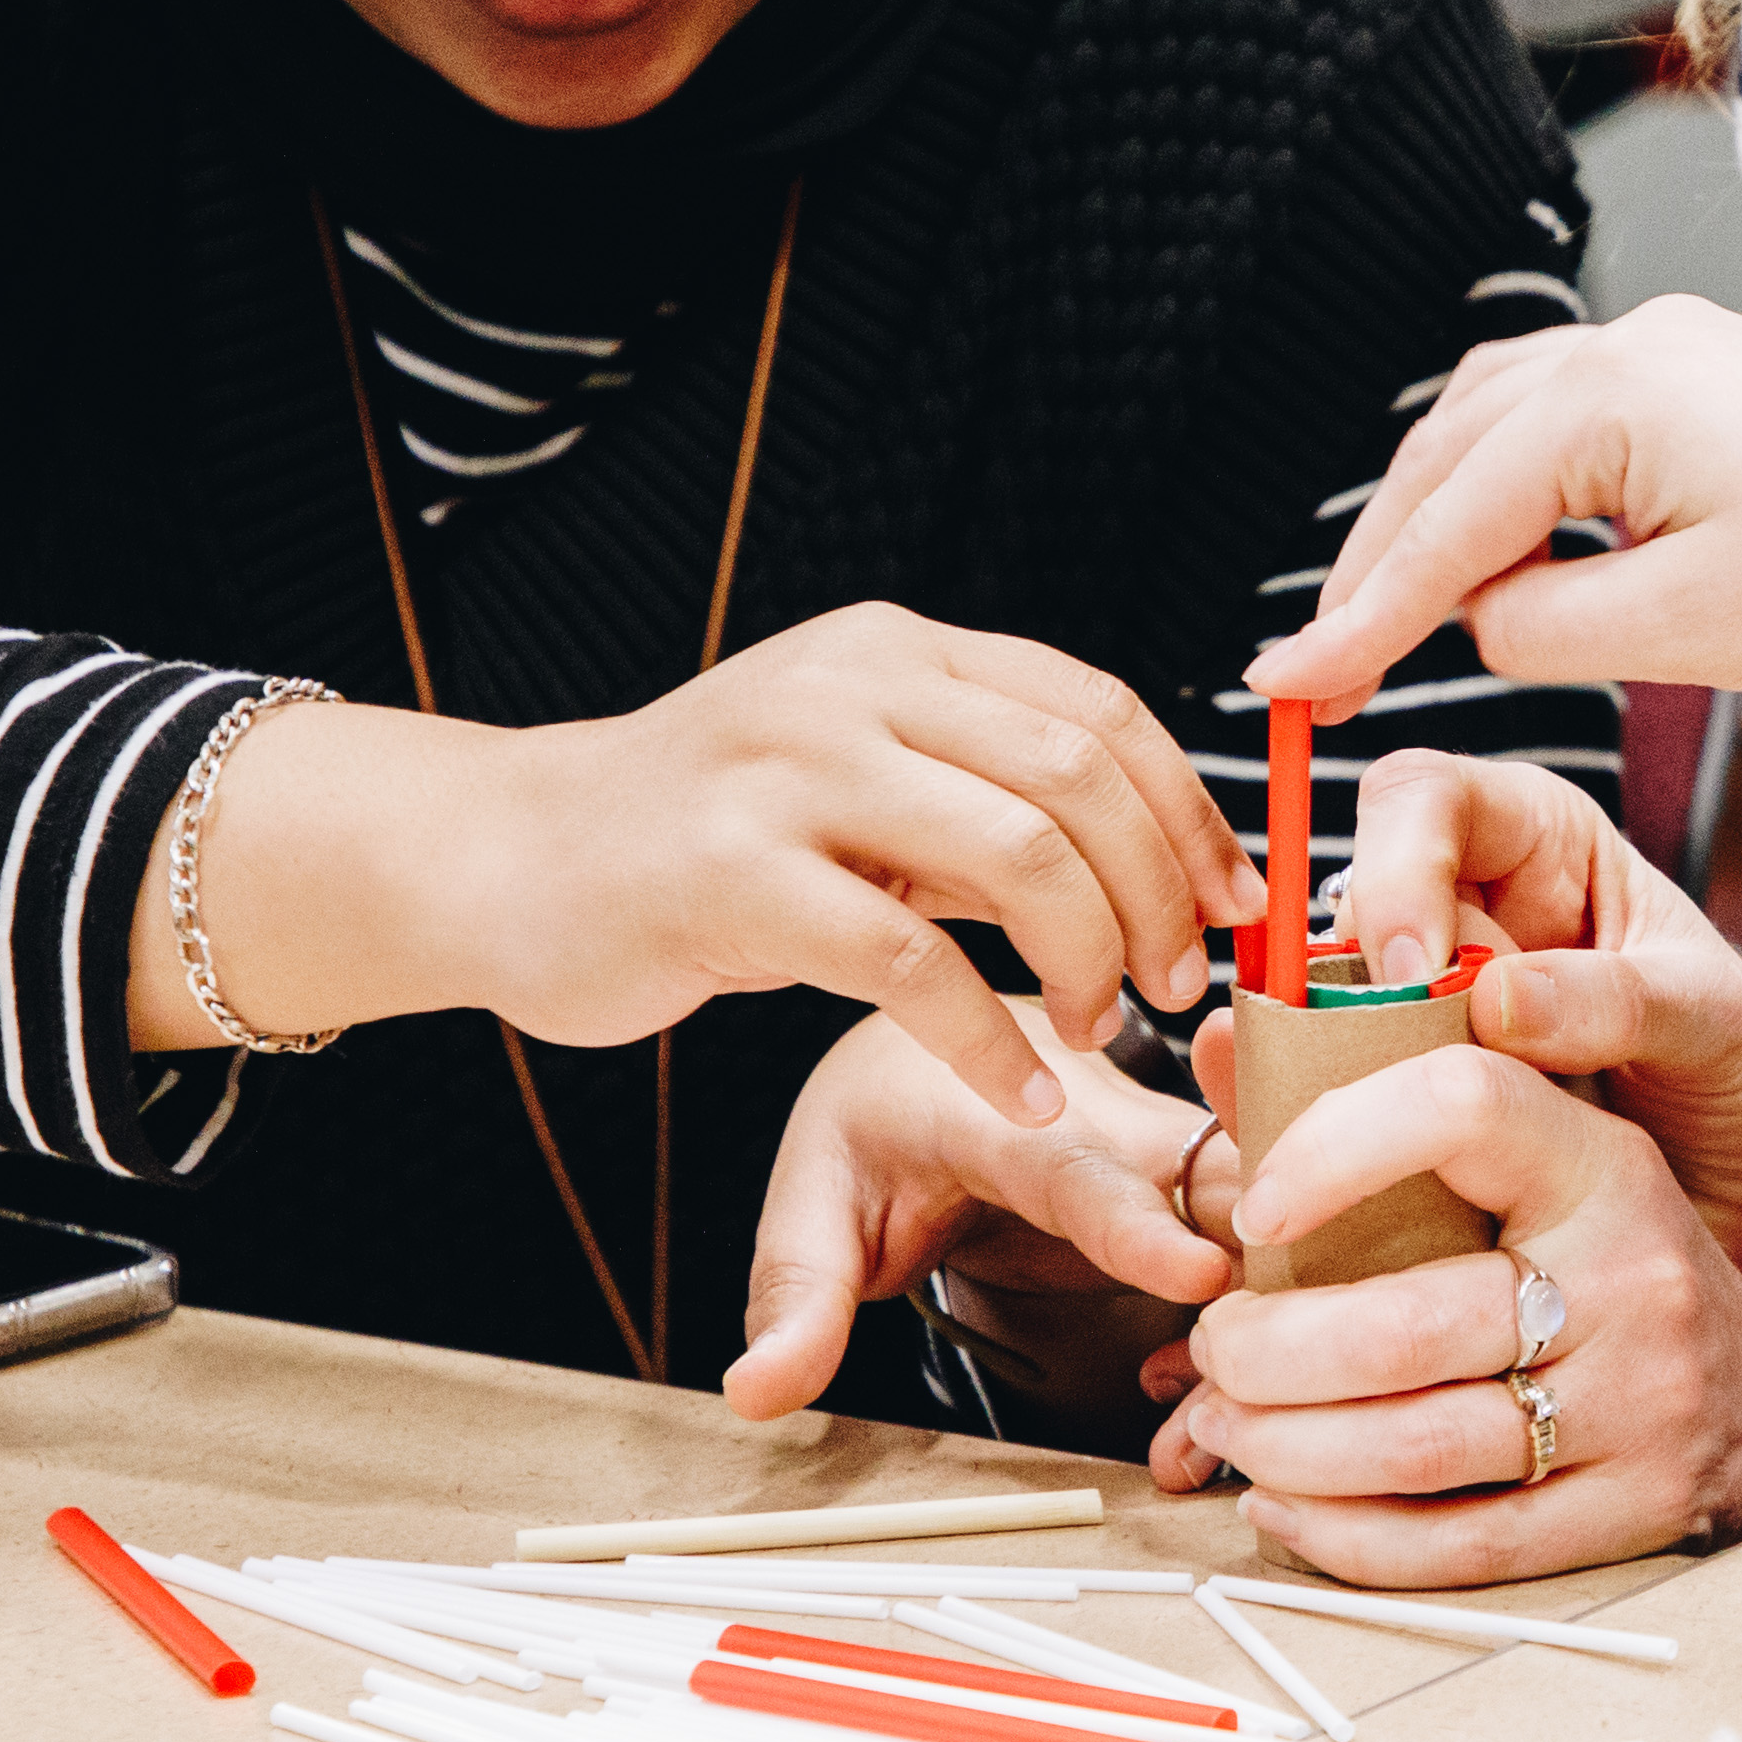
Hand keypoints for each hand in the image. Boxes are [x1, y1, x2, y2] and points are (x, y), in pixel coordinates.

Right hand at [131, 602, 1251, 1118]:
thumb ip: (987, 803)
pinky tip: (1019, 1090)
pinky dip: (990, 1039)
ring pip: (1017, 851)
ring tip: (1100, 1030)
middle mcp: (850, 686)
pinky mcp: (730, 875)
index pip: (1097, 709)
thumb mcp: (860, 784)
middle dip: (1158, 892)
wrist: (504, 854)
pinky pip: (909, 962)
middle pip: (1076, 776)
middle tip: (1178, 983)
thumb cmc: (706, 842)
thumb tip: (1166, 866)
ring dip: (1092, 959)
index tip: (1237, 906)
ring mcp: (785, 772)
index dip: (1189, 813)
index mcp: (899, 652)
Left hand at [723, 1007, 1231, 1421]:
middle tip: (1232, 1399)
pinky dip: (1254, 1320)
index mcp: (1005, 1110)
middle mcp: (1109, 1118)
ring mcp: (1167, 1147)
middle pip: (1217, 1187)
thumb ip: (798, 1296)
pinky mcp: (1200, 1183)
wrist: (943, 1048)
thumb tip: (757, 1392)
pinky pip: (1260, 1242)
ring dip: (1258, 1320)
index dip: (1142, 1226)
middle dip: (1245, 1290)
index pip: (1083, 1167)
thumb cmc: (881, 1119)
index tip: (1196, 1277)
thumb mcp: (814, 1200)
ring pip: (1261, 1217)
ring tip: (1204, 1431)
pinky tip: (1198, 1395)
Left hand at [1147, 1038, 1741, 1585]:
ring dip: (1283, 1444)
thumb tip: (1216, 1048)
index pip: (1465, 1107)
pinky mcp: (1626, 1516)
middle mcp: (1632, 1279)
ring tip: (1226, 1421)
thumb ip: (1395, 1112)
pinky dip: (1342, 1535)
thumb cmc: (1619, 1266)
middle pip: (1408, 1323)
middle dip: (1266, 1347)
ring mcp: (1637, 1408)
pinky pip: (1456, 1545)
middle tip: (1216, 1344)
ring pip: (1417, 1446)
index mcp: (1602, 1163)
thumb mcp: (1554, 1165)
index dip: (1336, 1144)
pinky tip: (1282, 1502)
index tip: (1257, 1202)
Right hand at [1250, 297, 1741, 717]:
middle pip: (1447, 454)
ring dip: (1439, 519)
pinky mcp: (1703, 378)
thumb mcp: (1679, 633)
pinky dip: (1509, 490)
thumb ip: (1537, 625)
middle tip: (1320, 670)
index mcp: (1610, 394)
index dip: (1359, 617)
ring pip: (1495, 428)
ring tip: (1391, 620)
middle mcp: (1626, 343)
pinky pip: (1562, 422)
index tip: (1285, 688)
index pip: (1445, 518)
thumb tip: (1474, 617)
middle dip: (1379, 563)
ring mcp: (1668, 348)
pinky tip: (1497, 556)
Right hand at [1328, 749, 1741, 1318]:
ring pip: (1328, 1001)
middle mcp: (1470, 910)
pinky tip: (1362, 1164)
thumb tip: (1492, 997)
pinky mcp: (1409, 1096)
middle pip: (1352, 900)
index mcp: (1545, 842)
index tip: (1415, 968)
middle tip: (1391, 1067)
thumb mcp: (1713, 1025)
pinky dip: (1339, 1122)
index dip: (1398, 864)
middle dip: (1352, 978)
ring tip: (1383, 1129)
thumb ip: (1614, 999)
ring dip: (1337, 1061)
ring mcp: (1430, 1007)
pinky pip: (1340, 1089)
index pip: (1425, 797)